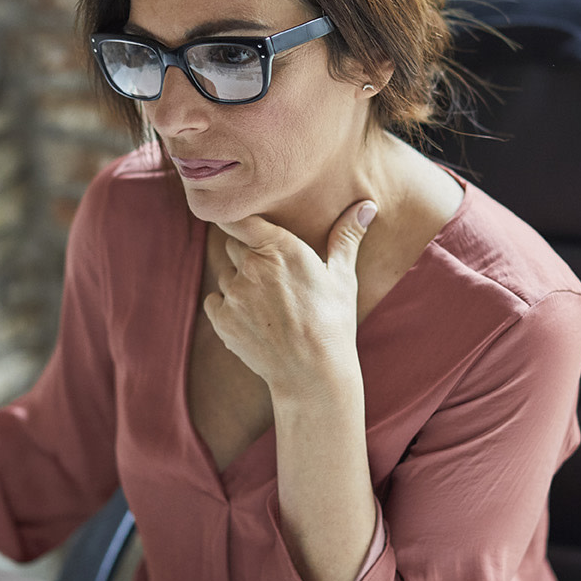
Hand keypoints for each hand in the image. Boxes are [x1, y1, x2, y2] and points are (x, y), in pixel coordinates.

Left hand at [201, 200, 376, 395]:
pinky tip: (252, 319)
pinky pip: (214, 301)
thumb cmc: (333, 323)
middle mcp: (252, 265)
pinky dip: (226, 307)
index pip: (240, 218)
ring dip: (238, 282)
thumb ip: (346, 237)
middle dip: (247, 254)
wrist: (312, 374)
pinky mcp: (221, 319)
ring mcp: (234, 293)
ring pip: (225, 275)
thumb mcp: (343, 277)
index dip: (237, 218)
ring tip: (267, 303)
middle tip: (270, 274)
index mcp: (281, 247)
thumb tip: (366, 206)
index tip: (241, 222)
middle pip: (233, 245)